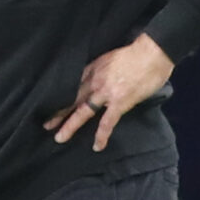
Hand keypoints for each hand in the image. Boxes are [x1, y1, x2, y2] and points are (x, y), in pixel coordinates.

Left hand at [45, 35, 172, 151]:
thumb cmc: (136, 54)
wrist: (152, 53)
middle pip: (72, 99)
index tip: (50, 104)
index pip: (73, 85)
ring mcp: (106, 93)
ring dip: (70, 125)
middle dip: (58, 113)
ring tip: (60, 137)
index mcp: (93, 69)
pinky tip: (97, 146)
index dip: (61, 96)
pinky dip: (101, 135)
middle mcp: (95, 81)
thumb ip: (101, 68)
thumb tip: (97, 78)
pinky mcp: (119, 102)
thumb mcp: (110, 57)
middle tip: (46, 125)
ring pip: (83, 111)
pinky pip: (107, 122)